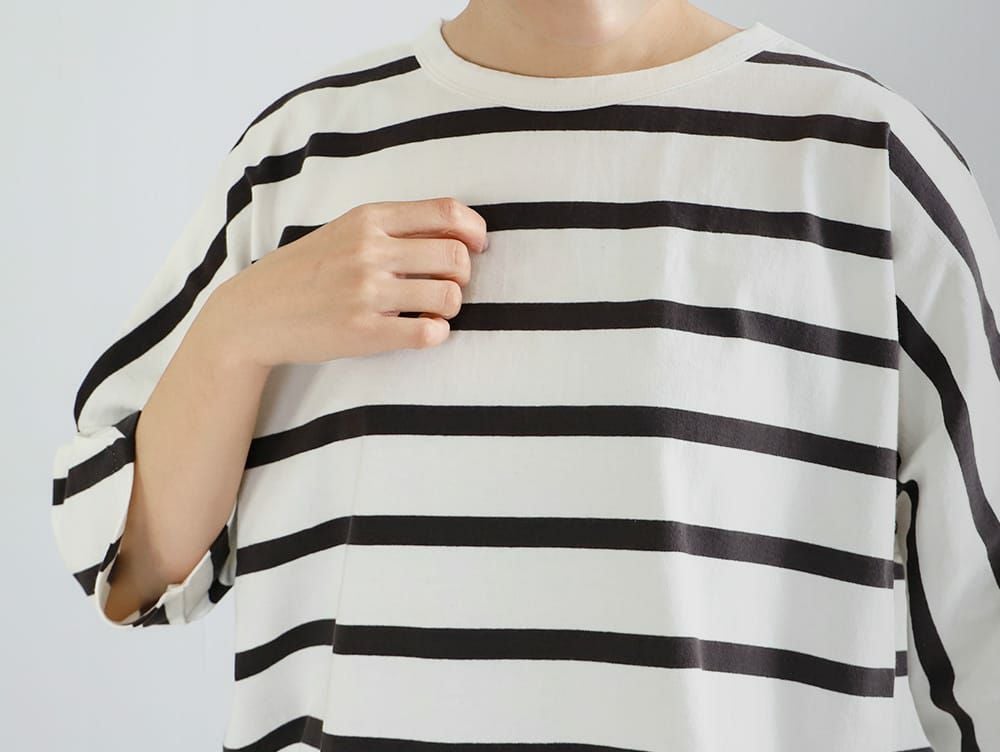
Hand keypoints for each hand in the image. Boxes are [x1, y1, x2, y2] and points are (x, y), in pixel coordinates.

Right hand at [205, 196, 488, 368]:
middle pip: (456, 257)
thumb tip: (458, 233)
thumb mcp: (344, 231)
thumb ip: (393, 227)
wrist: (254, 313)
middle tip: (449, 286)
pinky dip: (437, 334)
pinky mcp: (364, 331)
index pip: (446, 213)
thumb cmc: (307, 271)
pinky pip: (429, 332)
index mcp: (369, 218)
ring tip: (432, 310)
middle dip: (464, 275)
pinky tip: (423, 331)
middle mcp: (369, 250)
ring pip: (449, 296)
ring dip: (451, 307)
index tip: (477, 247)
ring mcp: (366, 292)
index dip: (475, 232)